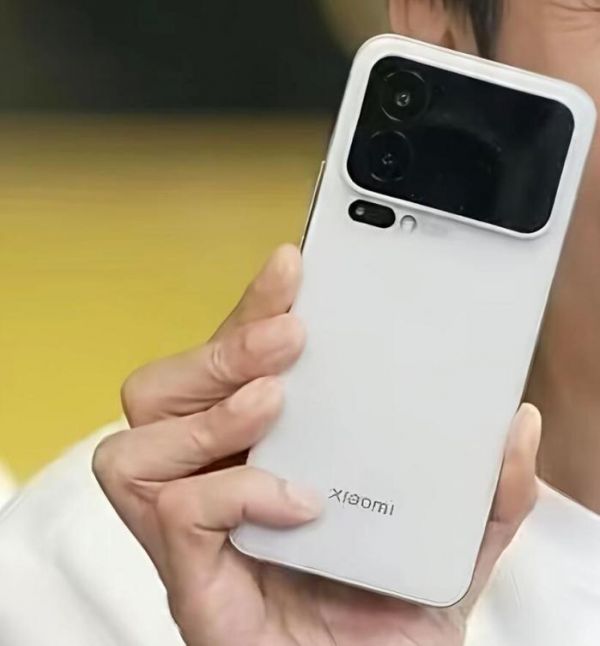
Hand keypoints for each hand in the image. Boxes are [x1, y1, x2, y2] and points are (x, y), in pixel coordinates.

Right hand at [94, 245, 541, 645]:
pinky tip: (297, 500)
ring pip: (140, 437)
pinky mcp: (188, 580)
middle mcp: (215, 480)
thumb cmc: (390, 622)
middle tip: (289, 339)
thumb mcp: (448, 544)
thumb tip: (516, 424)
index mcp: (260, 453)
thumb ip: (484, 490)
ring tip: (276, 405)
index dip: (252, 308)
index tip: (293, 268)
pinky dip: (236, 490)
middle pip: (163, 385)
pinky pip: (178, 508)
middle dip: (222, 347)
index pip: (232, 362)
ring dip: (210, 408)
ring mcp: (194, 532)